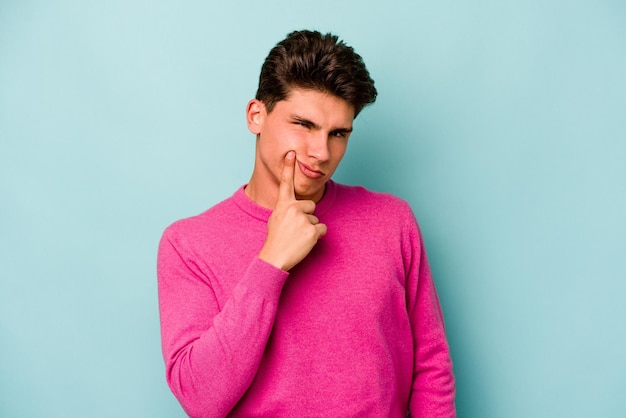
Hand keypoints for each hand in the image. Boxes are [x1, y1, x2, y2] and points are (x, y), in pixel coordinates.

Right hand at [258, 151, 326, 270]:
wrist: (274, 257)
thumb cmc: (276, 239)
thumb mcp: (276, 218)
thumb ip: (286, 209)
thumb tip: (298, 208)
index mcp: (283, 205)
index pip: (286, 183)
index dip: (288, 167)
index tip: (291, 153)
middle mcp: (293, 209)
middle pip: (311, 205)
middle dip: (306, 216)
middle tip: (295, 229)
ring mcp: (303, 219)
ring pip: (316, 219)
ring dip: (310, 229)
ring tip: (297, 237)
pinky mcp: (312, 230)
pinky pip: (322, 229)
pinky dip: (317, 237)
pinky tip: (305, 242)